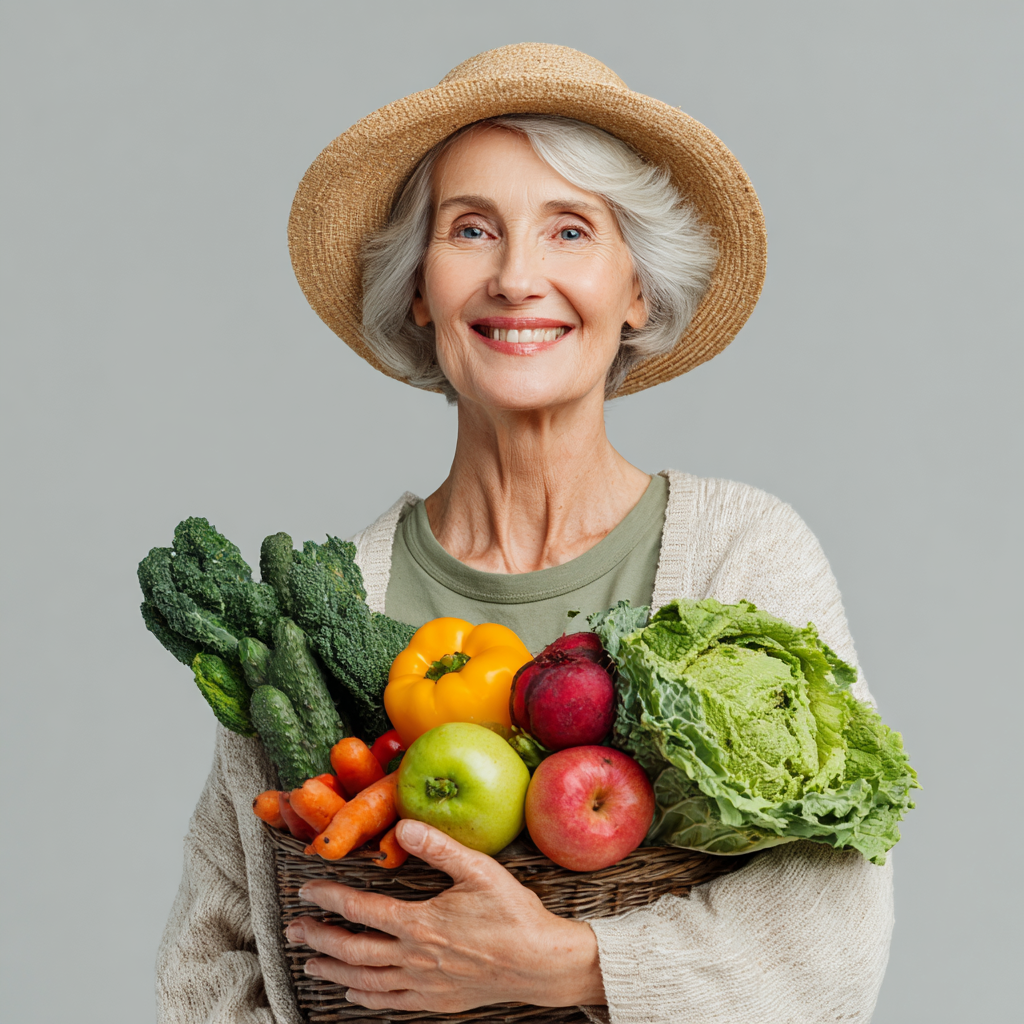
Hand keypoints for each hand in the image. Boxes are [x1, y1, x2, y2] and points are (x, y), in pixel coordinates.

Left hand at [286, 818, 605, 1011]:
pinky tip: (352, 993)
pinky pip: (390, 1003)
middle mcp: (415, 958)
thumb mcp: (479, 870)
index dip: (330, 899)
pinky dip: (365, 998)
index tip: (307, 889)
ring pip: (366, 980)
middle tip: (293, 930)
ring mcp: (424, 984)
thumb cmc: (513, 913)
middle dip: (319, 938)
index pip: (362, 909)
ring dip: (333, 970)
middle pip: (353, 950)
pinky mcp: (436, 1001)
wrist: (541, 963)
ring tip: (310, 963)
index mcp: (421, 923)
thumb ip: (439, 847)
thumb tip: (403, 824)